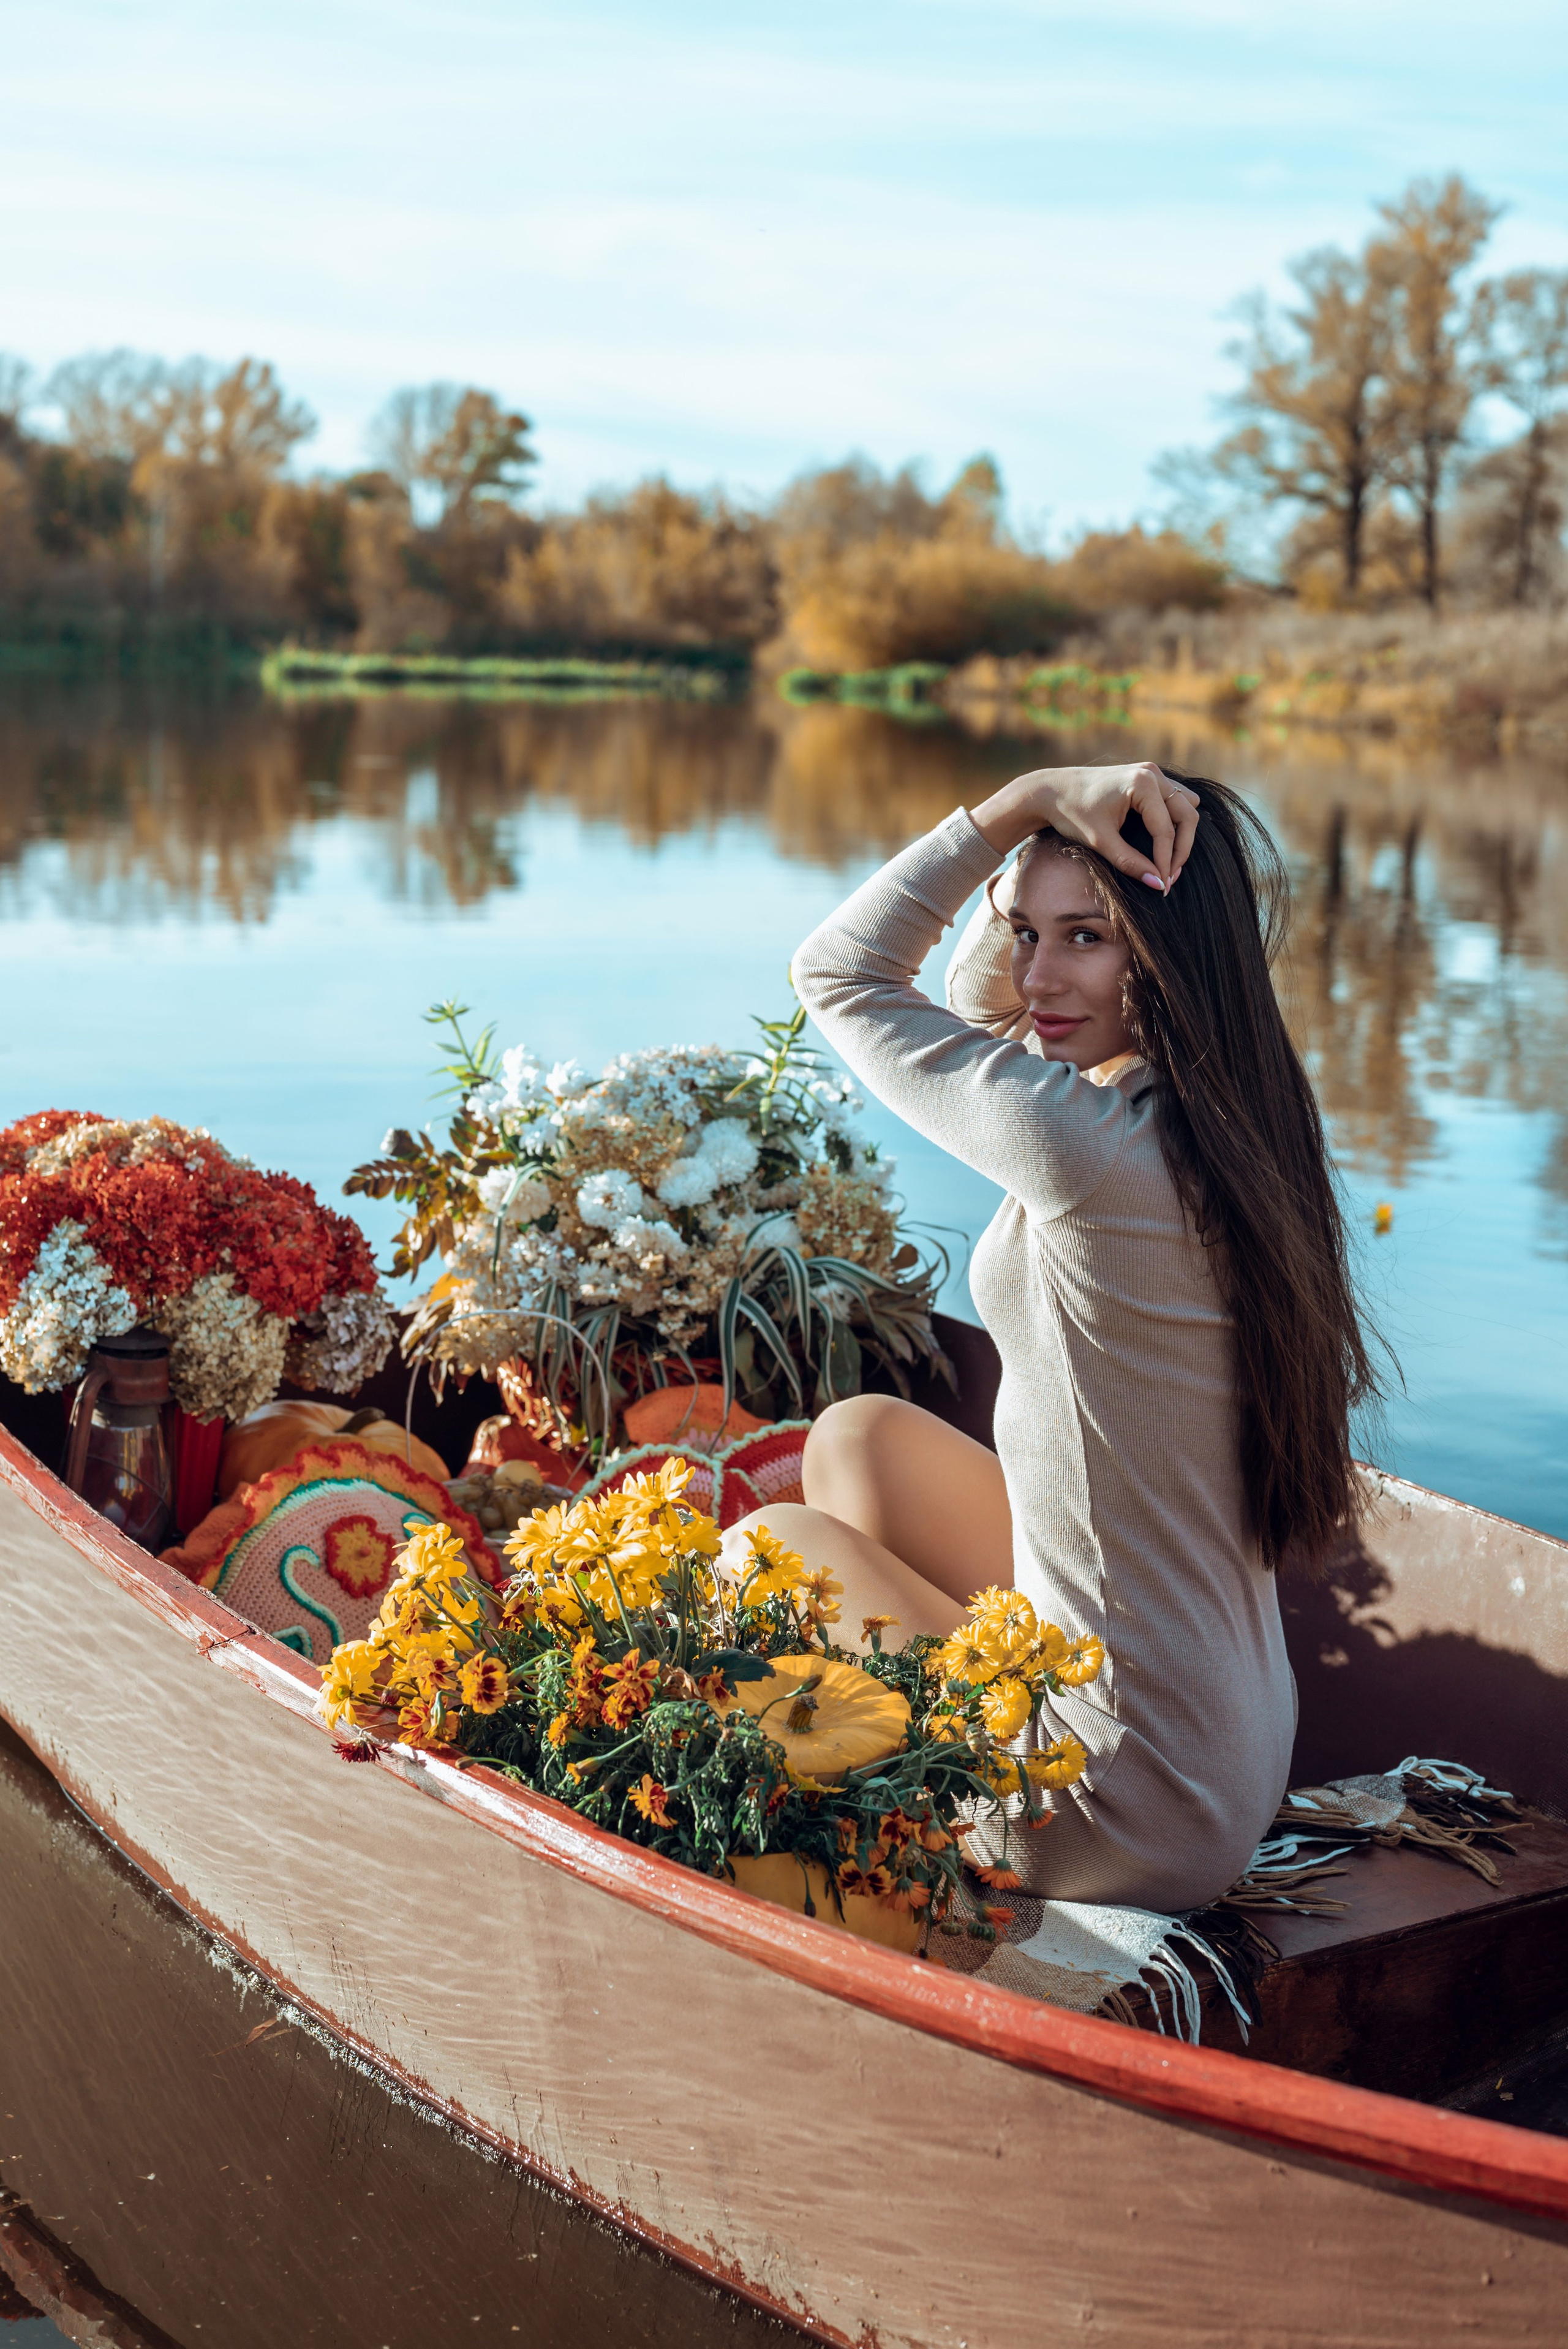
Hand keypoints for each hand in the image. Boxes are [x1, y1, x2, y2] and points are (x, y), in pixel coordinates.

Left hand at [969, 763, 1200, 889]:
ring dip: (1182, 833)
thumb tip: (1159, 885)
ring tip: (1168, 862)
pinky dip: (1175, 820)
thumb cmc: (1072, 813)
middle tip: (1170, 877)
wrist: (1051, 790)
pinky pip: (1176, 799)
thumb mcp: (1101, 842)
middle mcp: (1152, 773)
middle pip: (1188, 816)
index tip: (1163, 885)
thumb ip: (1131, 863)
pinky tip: (1163, 842)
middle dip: (1181, 849)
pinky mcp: (1148, 776)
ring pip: (1186, 805)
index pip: (1165, 830)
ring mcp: (1152, 772)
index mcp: (1142, 784)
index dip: (1166, 861)